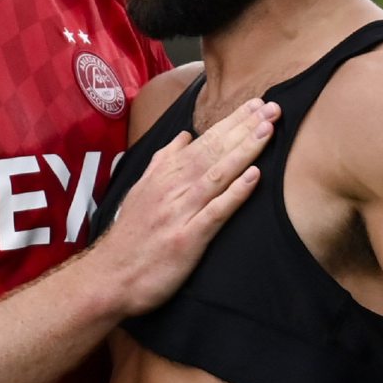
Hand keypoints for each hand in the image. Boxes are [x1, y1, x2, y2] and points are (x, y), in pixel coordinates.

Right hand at [97, 98, 278, 313]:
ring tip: (268, 130)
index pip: (204, 142)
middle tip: (273, 108)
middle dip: (245, 128)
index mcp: (164, 176)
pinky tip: (254, 177)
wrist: (109, 278)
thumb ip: (163, 163)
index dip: (232, 123)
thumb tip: (184, 137)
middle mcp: (172, 189)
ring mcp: (179, 213)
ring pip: (216, 174)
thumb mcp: (140, 191)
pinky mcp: (186, 239)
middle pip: (213, 152)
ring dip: (244, 151)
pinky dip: (234, 193)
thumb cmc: (129, 237)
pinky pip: (214, 212)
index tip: (257, 105)